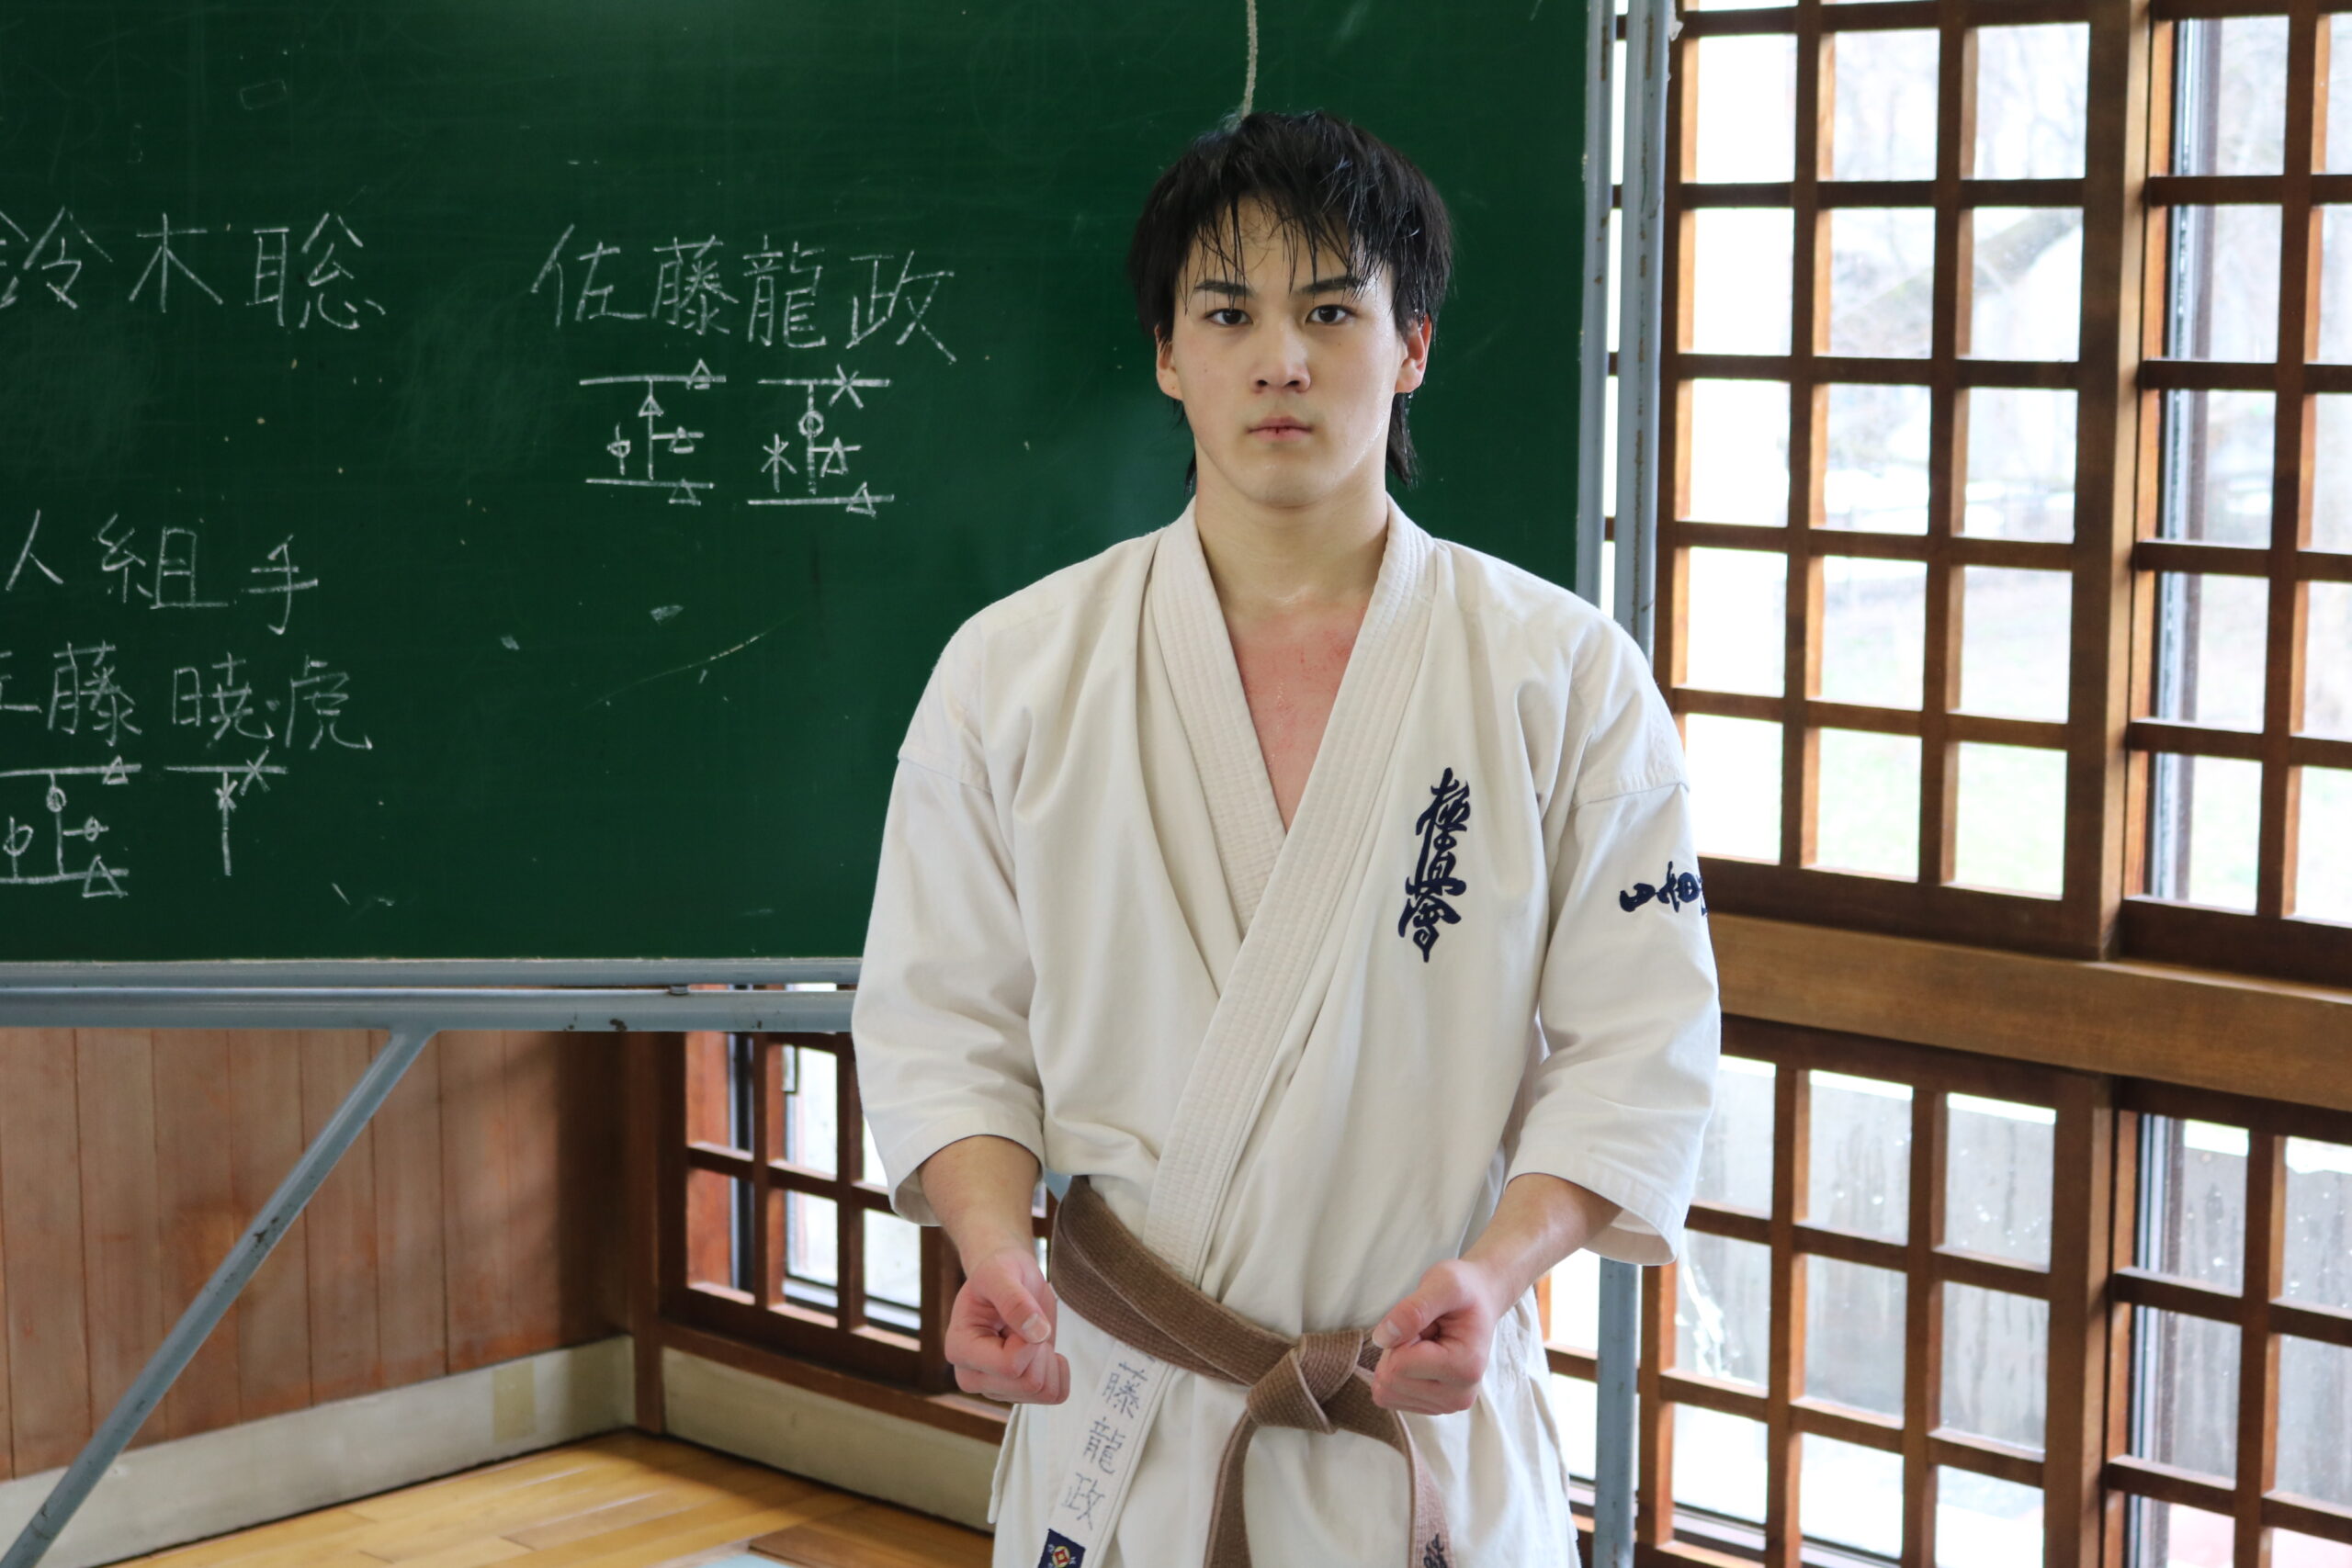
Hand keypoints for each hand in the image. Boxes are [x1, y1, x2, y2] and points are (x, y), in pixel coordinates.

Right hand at [945, 1242, 1070, 1403]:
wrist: (1007, 1280)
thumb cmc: (998, 1272)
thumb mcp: (1001, 1273)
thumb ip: (1014, 1299)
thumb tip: (1037, 1332)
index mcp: (959, 1349)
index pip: (1010, 1367)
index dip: (1030, 1341)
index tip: (1024, 1316)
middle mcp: (972, 1376)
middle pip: (1029, 1384)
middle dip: (1040, 1350)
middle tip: (1026, 1324)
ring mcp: (995, 1388)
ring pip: (1043, 1392)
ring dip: (1048, 1359)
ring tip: (1030, 1335)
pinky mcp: (1016, 1392)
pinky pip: (1054, 1395)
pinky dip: (1059, 1371)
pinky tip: (1042, 1350)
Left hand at [1367, 1258, 1503, 1415]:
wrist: (1479, 1300)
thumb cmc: (1463, 1290)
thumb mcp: (1442, 1284)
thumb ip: (1413, 1310)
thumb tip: (1381, 1339)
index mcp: (1465, 1368)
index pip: (1399, 1365)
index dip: (1400, 1336)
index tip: (1425, 1321)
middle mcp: (1459, 1396)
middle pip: (1391, 1382)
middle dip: (1397, 1349)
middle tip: (1424, 1330)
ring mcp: (1446, 1405)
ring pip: (1387, 1392)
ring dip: (1397, 1360)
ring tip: (1425, 1341)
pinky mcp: (1433, 1406)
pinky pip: (1390, 1396)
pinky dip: (1398, 1372)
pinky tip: (1422, 1355)